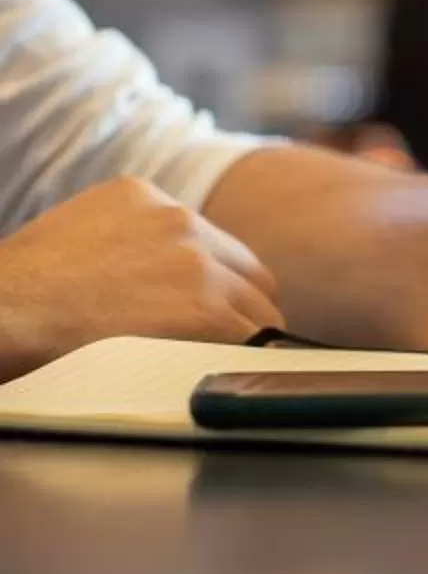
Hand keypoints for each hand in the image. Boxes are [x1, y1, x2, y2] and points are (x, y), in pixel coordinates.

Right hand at [0, 177, 284, 381]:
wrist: (5, 312)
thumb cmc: (22, 290)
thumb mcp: (77, 234)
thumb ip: (128, 243)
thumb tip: (152, 279)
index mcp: (145, 198)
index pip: (213, 244)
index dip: (216, 283)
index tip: (208, 308)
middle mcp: (180, 221)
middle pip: (249, 274)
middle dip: (238, 309)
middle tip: (220, 344)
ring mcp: (198, 263)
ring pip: (257, 311)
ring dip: (240, 339)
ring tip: (212, 367)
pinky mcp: (205, 309)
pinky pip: (250, 340)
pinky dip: (240, 360)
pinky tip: (218, 376)